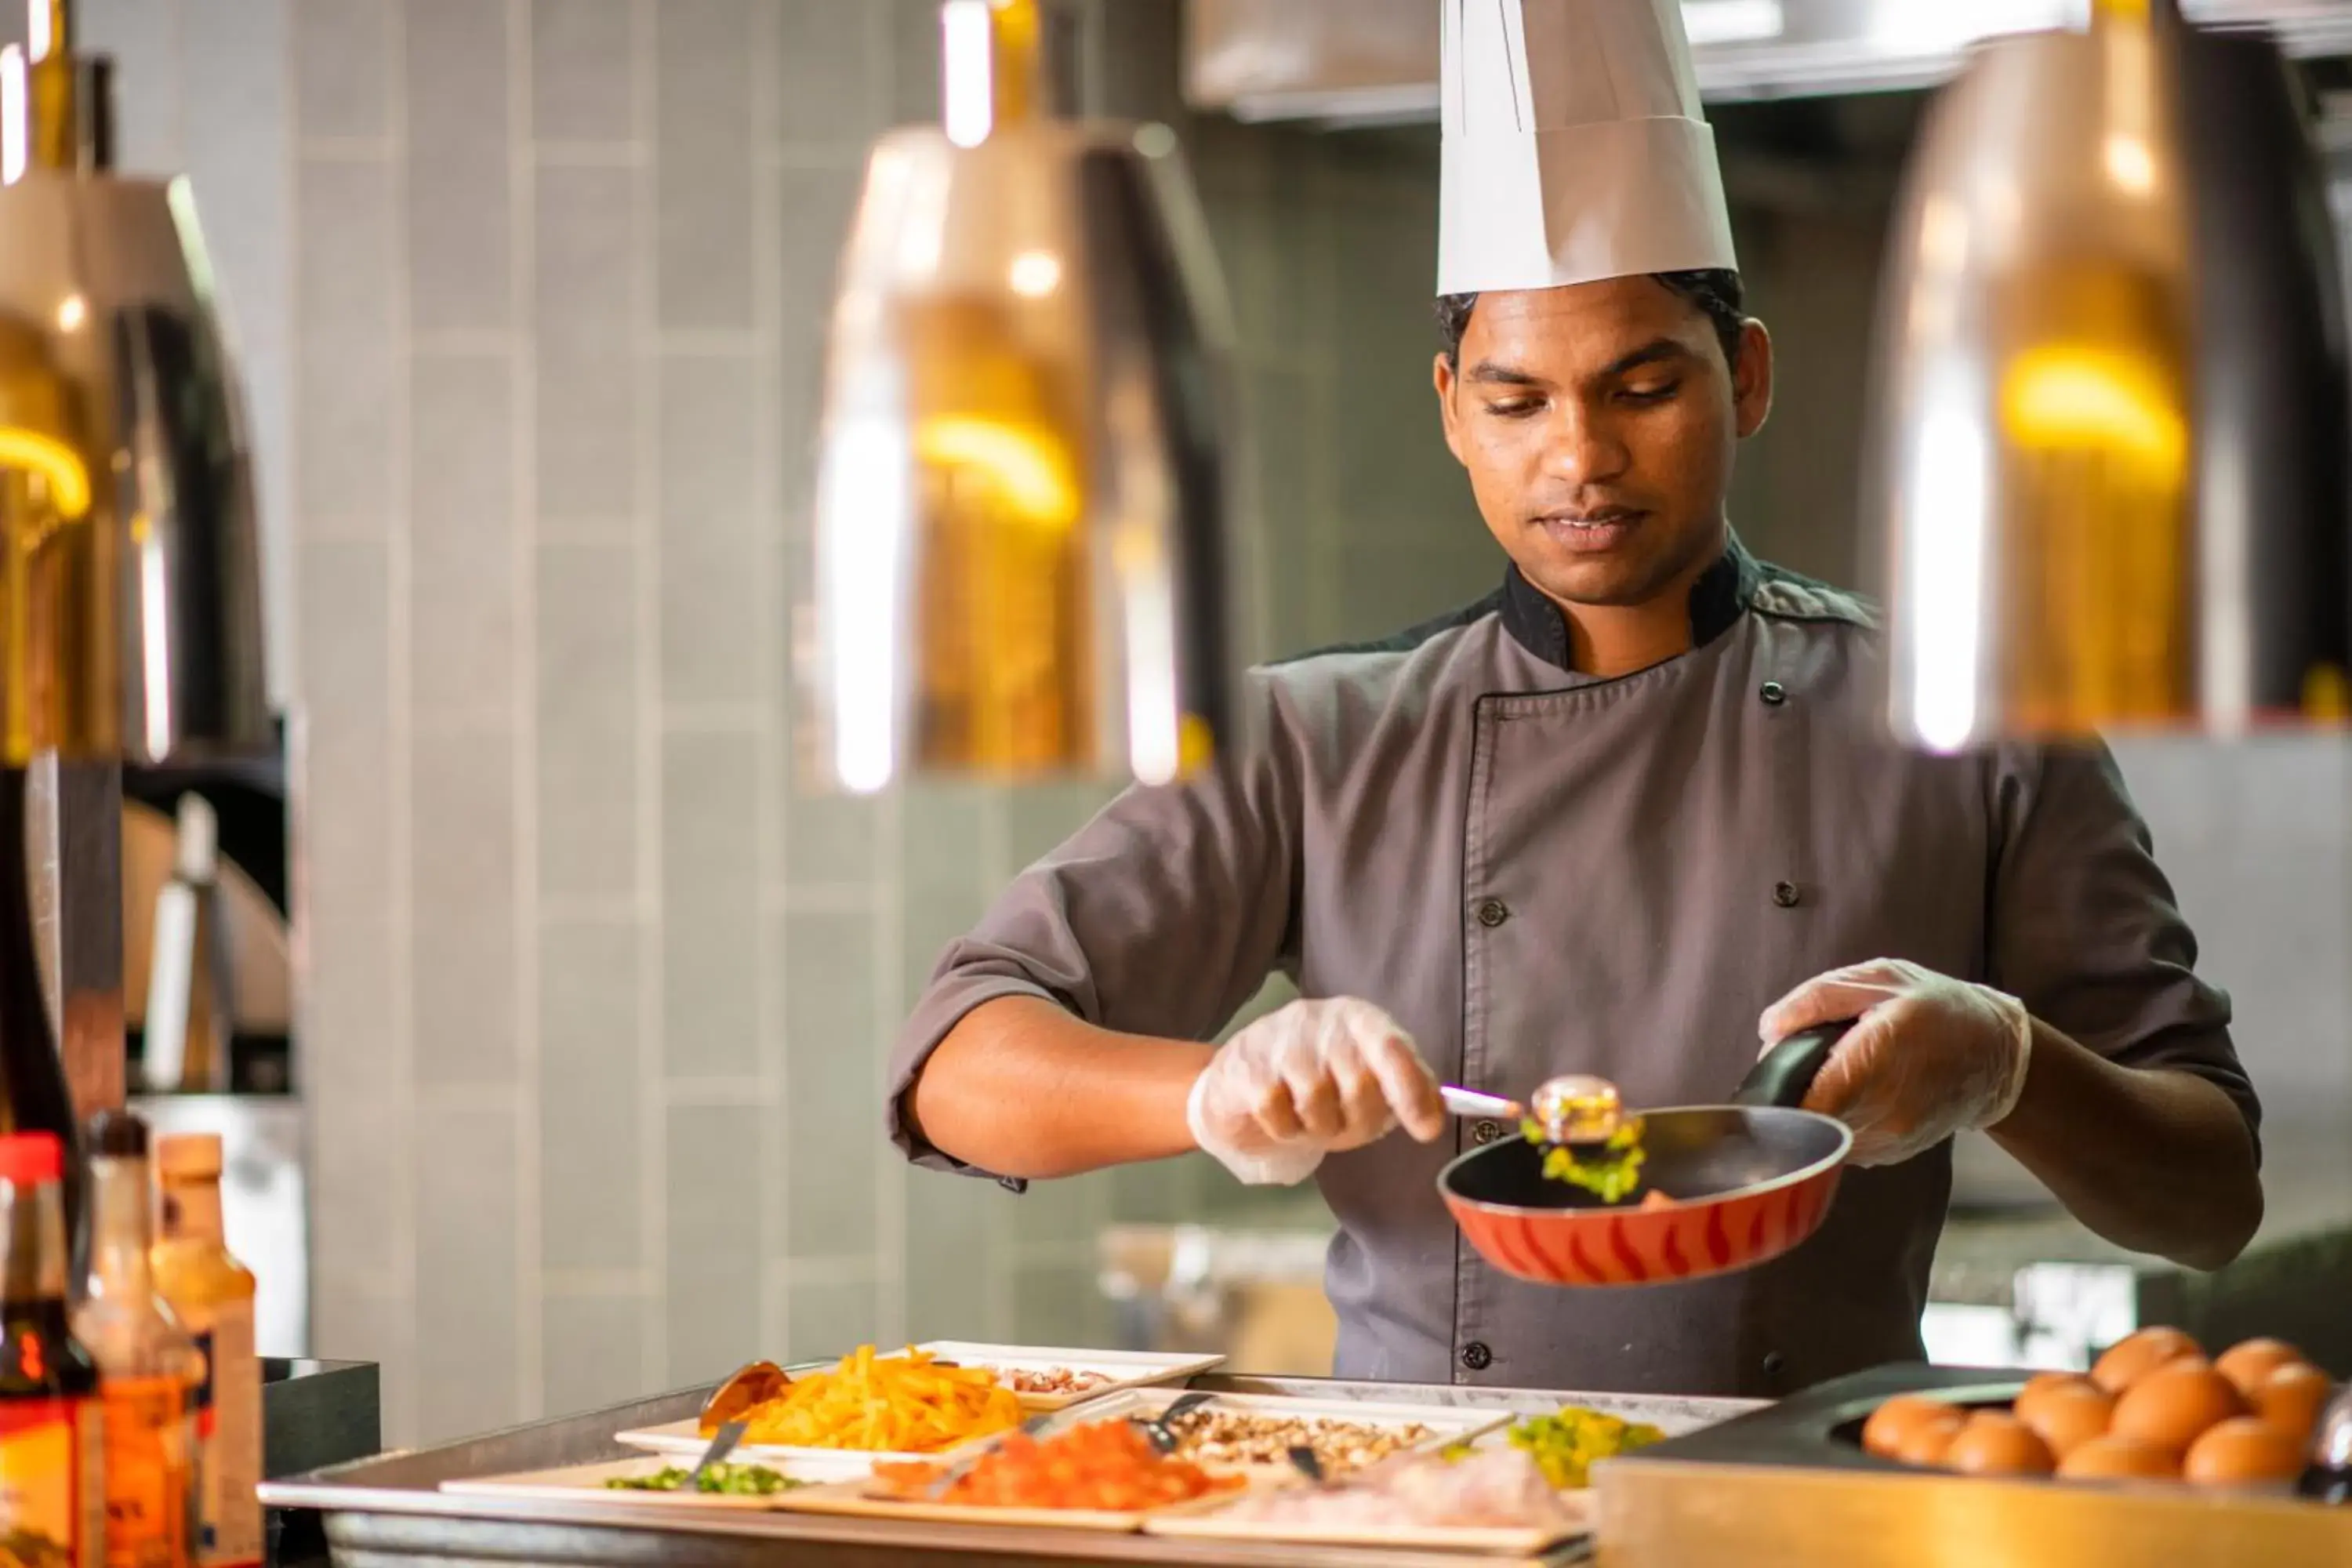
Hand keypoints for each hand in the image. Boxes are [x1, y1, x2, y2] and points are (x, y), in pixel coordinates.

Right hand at [1187, 998, 1444, 1184]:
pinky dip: (1283, 1130)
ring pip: (1316, 1103)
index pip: (1393, 1049)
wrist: (1242, 1079)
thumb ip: (1407, 1092)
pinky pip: (1278, 1116)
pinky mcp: (1245, 1066)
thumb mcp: (1369, 1082)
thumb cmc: (1318, 1081)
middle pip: (1359, 1085)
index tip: (1425, 1130)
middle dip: (1356, 1120)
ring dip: (1316, 1128)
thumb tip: (1434, 1118)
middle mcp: (1321, 1020)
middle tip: (1341, 1123)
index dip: (1411, 1091)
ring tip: (1308, 1118)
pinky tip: (1279, 1116)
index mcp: (1360, 1020)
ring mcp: (1279, 1039)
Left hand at [1757, 959, 2032, 1167]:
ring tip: (1833, 1073)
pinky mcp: (1890, 1154)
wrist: (1998, 1054)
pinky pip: (1841, 1143)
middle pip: (1805, 1119)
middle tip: (1804, 1059)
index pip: (1807, 1099)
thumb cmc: (1939, 1009)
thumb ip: (1817, 999)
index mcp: (1877, 1059)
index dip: (1778, 1088)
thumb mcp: (1878, 981)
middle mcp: (1883, 1110)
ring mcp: (1888, 1139)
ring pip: (1819, 1136)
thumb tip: (1769, 1028)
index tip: (1775, 1067)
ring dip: (1813, 1108)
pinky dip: (1834, 1120)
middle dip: (1791, 1092)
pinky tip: (1852, 1092)